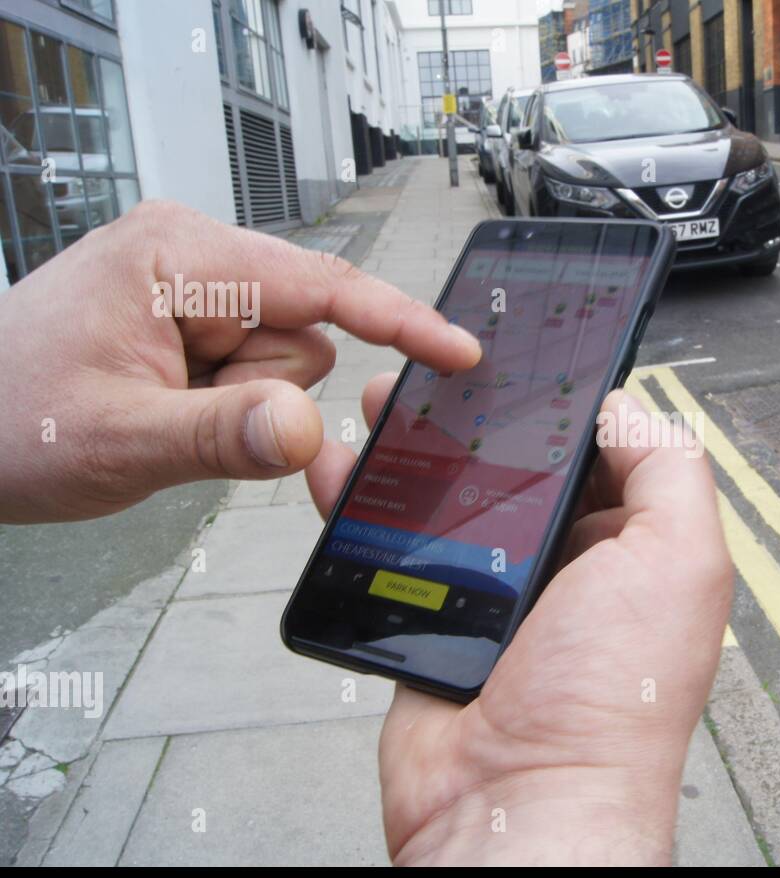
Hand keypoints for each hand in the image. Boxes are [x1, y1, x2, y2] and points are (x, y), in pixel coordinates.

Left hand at [0, 200, 480, 522]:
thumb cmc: (8, 417)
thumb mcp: (120, 440)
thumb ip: (222, 436)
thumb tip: (307, 429)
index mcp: (177, 256)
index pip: (320, 287)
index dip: (396, 322)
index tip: (455, 351)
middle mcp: (191, 256)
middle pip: (306, 333)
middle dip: (265, 393)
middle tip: (189, 423)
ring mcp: (191, 286)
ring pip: (285, 359)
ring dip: (243, 404)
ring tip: (166, 415)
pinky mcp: (190, 317)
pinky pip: (255, 367)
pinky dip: (231, 404)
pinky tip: (171, 411)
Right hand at [307, 381, 732, 864]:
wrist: (517, 803)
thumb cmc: (611, 704)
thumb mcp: (679, 564)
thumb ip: (669, 473)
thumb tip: (626, 408)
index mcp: (632, 553)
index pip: (597, 454)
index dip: (562, 407)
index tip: (522, 361)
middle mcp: (566, 573)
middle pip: (515, 471)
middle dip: (477, 420)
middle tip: (439, 374)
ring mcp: (495, 599)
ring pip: (448, 502)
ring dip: (415, 452)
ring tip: (387, 405)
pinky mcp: (429, 623)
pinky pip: (391, 553)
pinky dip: (362, 509)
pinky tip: (343, 469)